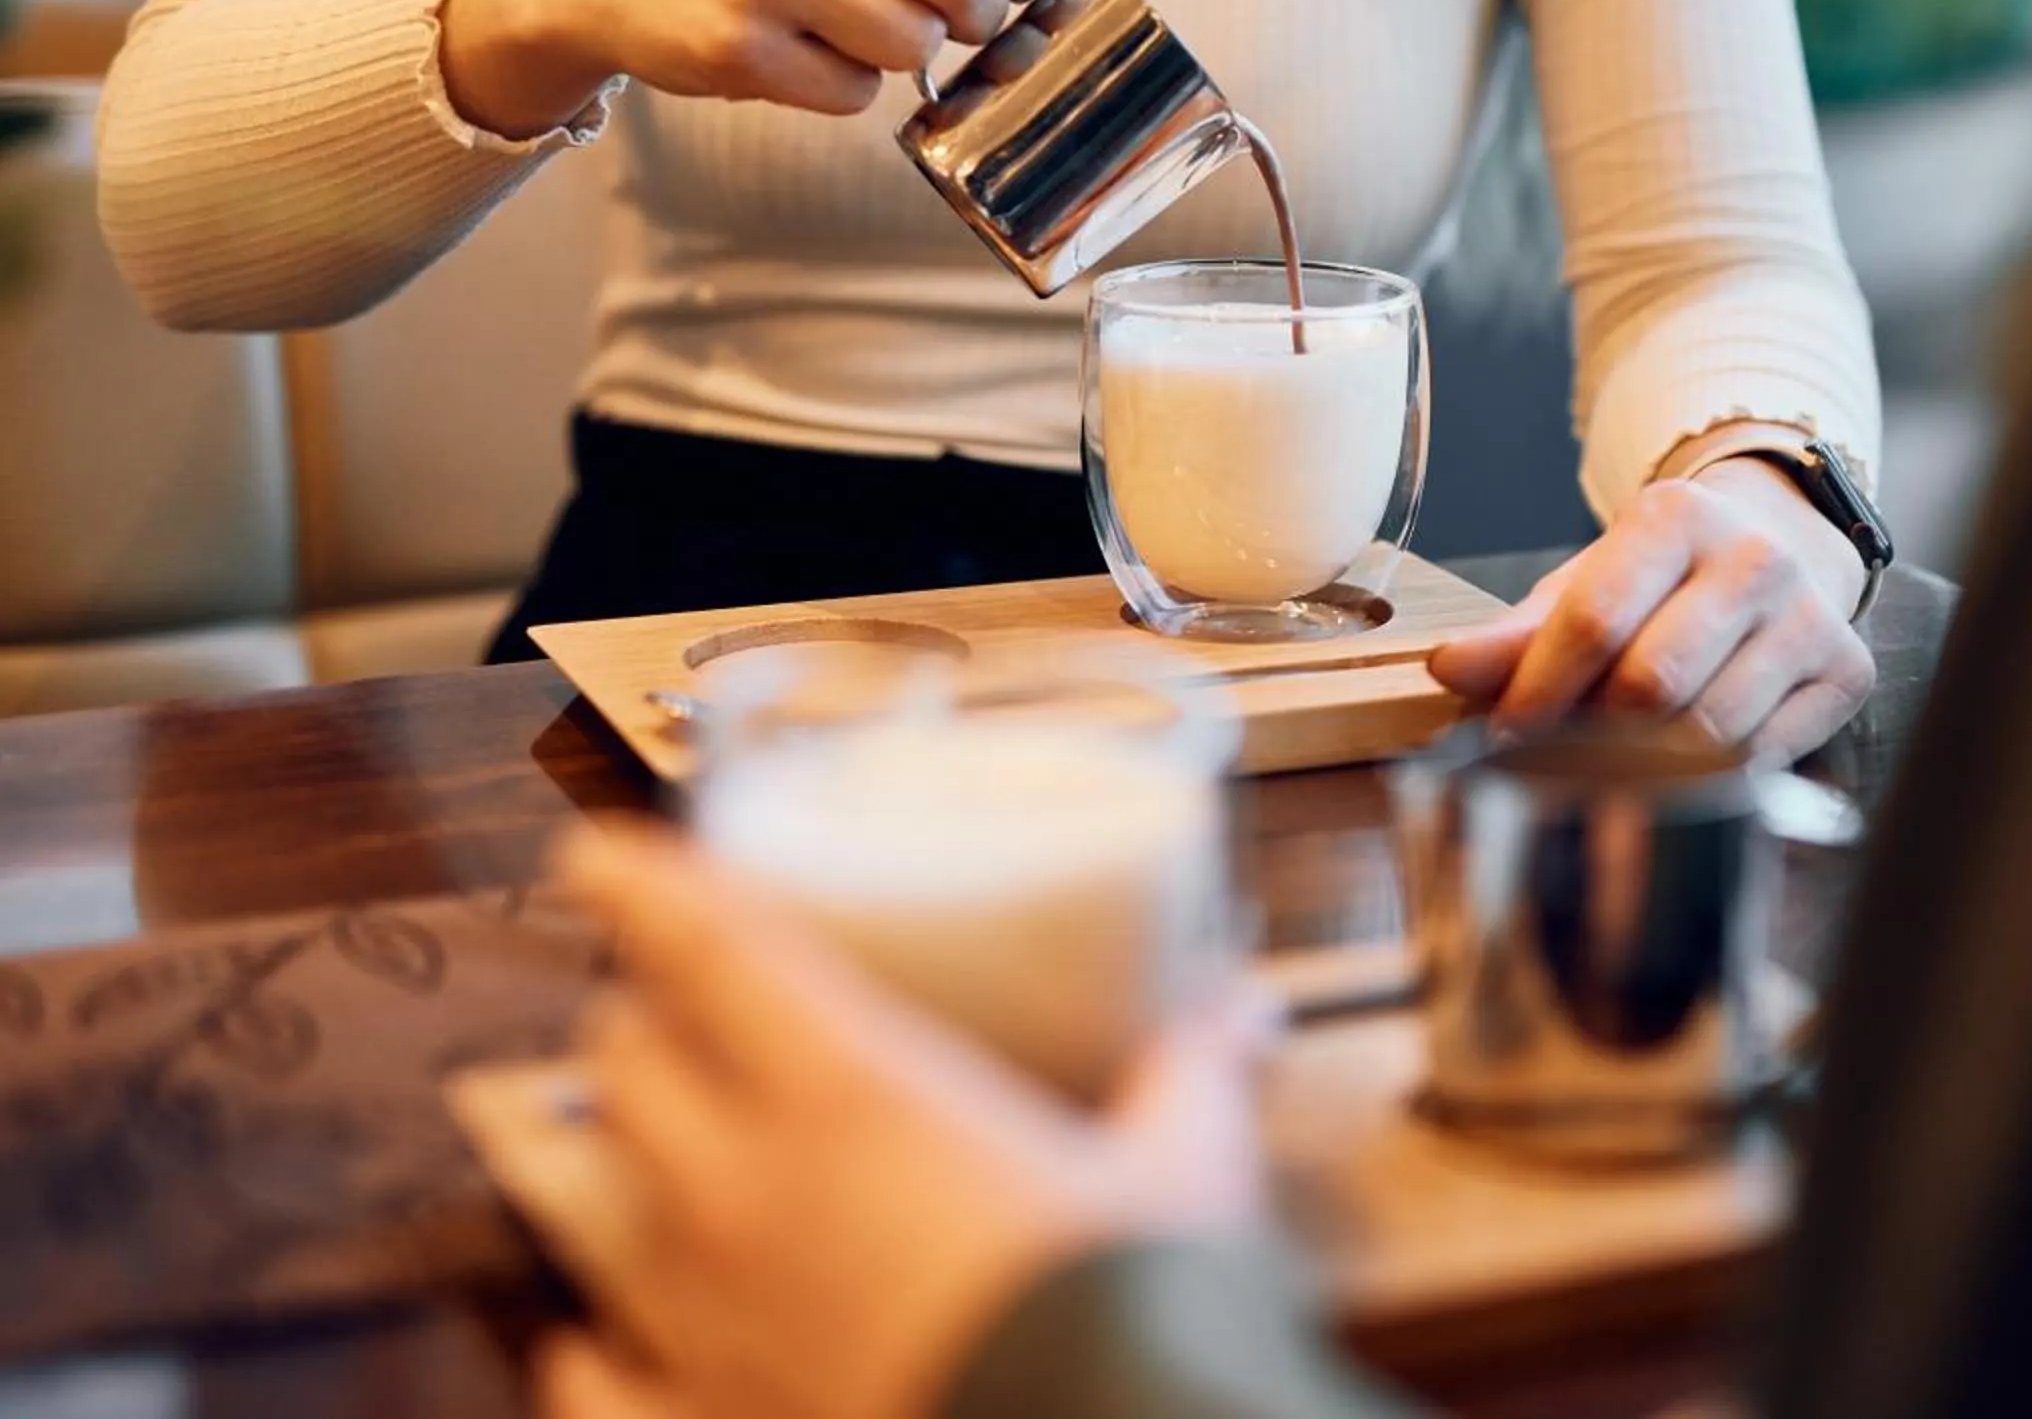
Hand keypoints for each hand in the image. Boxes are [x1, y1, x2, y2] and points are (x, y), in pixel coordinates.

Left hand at [539, 821, 1271, 1418]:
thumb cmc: (1131, 1310)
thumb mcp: (1185, 1172)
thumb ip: (1196, 1075)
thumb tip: (1246, 1012)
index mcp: (854, 1093)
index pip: (711, 949)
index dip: (646, 887)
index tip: (603, 855)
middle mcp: (747, 1196)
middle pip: (631, 1066)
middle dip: (650, 1024)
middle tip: (687, 1010)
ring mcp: (703, 1324)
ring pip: (597, 1203)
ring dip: (625, 1163)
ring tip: (657, 1150)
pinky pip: (595, 1376)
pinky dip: (597, 1348)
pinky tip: (598, 1343)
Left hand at [1429, 458, 1875, 763]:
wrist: (1781, 549)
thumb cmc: (1666, 579)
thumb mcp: (1589, 583)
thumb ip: (1519, 632)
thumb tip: (1449, 668)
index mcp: (1677, 515)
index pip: (1595, 619)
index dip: (1539, 690)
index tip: (1503, 736)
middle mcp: (1754, 557)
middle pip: (1653, 684)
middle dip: (1591, 734)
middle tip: (1556, 757)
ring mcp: (1809, 615)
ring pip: (1709, 732)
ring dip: (1647, 765)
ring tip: (1616, 760)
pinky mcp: (1846, 670)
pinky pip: (1760, 757)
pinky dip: (1709, 776)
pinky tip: (1683, 759)